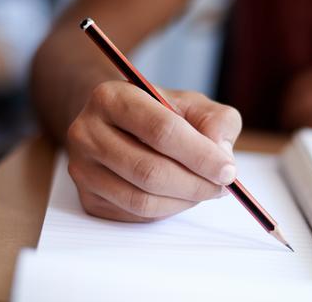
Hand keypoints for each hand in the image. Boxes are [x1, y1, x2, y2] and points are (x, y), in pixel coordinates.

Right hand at [66, 81, 241, 221]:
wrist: (118, 124)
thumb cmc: (159, 112)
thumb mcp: (193, 104)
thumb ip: (216, 121)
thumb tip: (221, 155)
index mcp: (112, 97)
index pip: (160, 130)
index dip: (200, 155)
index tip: (228, 170)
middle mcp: (87, 131)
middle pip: (149, 170)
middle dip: (195, 183)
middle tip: (222, 186)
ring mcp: (83, 168)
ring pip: (141, 199)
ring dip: (184, 201)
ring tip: (205, 189)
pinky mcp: (88, 197)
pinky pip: (135, 215)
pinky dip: (167, 209)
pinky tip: (180, 194)